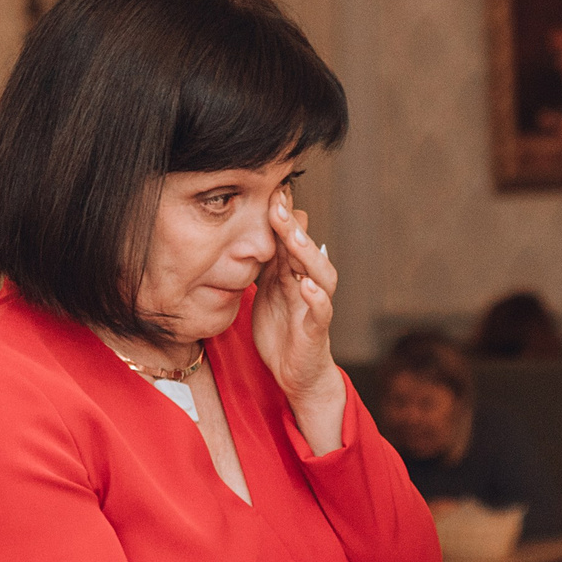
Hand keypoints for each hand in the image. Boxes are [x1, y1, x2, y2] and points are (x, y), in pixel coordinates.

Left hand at [252, 193, 344, 454]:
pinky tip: (307, 286)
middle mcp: (307, 283)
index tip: (266, 186)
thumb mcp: (264, 292)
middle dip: (291, 223)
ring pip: (321, 272)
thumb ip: (260, 265)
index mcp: (291, 273)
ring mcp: (314, 306)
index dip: (280, 214)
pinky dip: (317, 298)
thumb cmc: (281, 332)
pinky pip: (321, 311)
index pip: (288, 237)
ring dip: (308, 252)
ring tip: (294, 235)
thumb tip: (240, 236)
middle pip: (304, 247)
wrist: (297, 374)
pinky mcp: (316, 331)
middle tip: (277, 198)